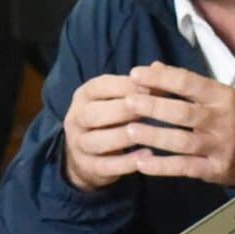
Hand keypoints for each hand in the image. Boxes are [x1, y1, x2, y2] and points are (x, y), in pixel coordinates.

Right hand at [62, 72, 153, 190]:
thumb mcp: (118, 98)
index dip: (126, 86)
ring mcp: (78, 144)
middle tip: (150, 111)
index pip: (101, 87)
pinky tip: (148, 156)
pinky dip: (127, 162)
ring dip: (124, 136)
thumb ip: (138, 86)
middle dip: (123, 111)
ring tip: (150, 134)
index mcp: (84, 95)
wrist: (85, 155)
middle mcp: (76, 118)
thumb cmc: (110, 118)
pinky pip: (106, 165)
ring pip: (97, 140)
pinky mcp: (88, 167)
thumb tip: (158, 67)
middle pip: (94, 113)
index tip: (152, 88)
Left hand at [119, 63, 234, 186]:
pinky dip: (162, 166)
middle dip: (153, 107)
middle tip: (128, 102)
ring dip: (154, 137)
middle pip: (183, 113)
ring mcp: (220, 147)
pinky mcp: (216, 170)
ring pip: (182, 142)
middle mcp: (222, 120)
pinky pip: (185, 168)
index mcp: (223, 96)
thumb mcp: (220, 95)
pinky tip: (141, 163)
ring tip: (128, 131)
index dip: (161, 78)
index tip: (135, 74)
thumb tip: (153, 67)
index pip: (189, 83)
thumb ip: (187, 84)